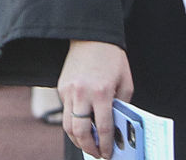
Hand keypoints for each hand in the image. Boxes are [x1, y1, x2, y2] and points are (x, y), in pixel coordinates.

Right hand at [59, 40, 133, 157]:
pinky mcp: (61, 88)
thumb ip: (120, 106)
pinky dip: (73, 121)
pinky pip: (66, 111)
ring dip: (77, 139)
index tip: (108, 154)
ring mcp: (69, 90)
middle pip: (80, 131)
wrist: (91, 37)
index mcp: (102, 92)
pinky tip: (82, 124)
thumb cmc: (112, 59)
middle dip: (88, 147)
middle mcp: (82, 93)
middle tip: (96, 154)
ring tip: (87, 144)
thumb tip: (116, 127)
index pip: (103, 128)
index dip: (106, 145)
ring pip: (67, 125)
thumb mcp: (124, 84)